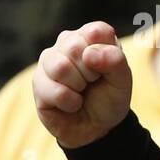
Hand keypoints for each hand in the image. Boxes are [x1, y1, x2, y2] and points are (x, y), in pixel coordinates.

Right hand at [32, 21, 133, 147]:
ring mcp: (48, 62)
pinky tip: (72, 104)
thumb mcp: (122, 80)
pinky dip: (70, 102)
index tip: (107, 68)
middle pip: (76, 48)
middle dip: (92, 73)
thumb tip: (89, 54)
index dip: (105, 54)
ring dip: (79, 86)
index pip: (96, 31)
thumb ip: (115, 61)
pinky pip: (55, 91)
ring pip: (60, 67)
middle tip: (93, 82)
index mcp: (90, 37)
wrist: (97, 127)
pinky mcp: (38, 83)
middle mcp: (66, 44)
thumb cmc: (110, 98)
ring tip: (81, 91)